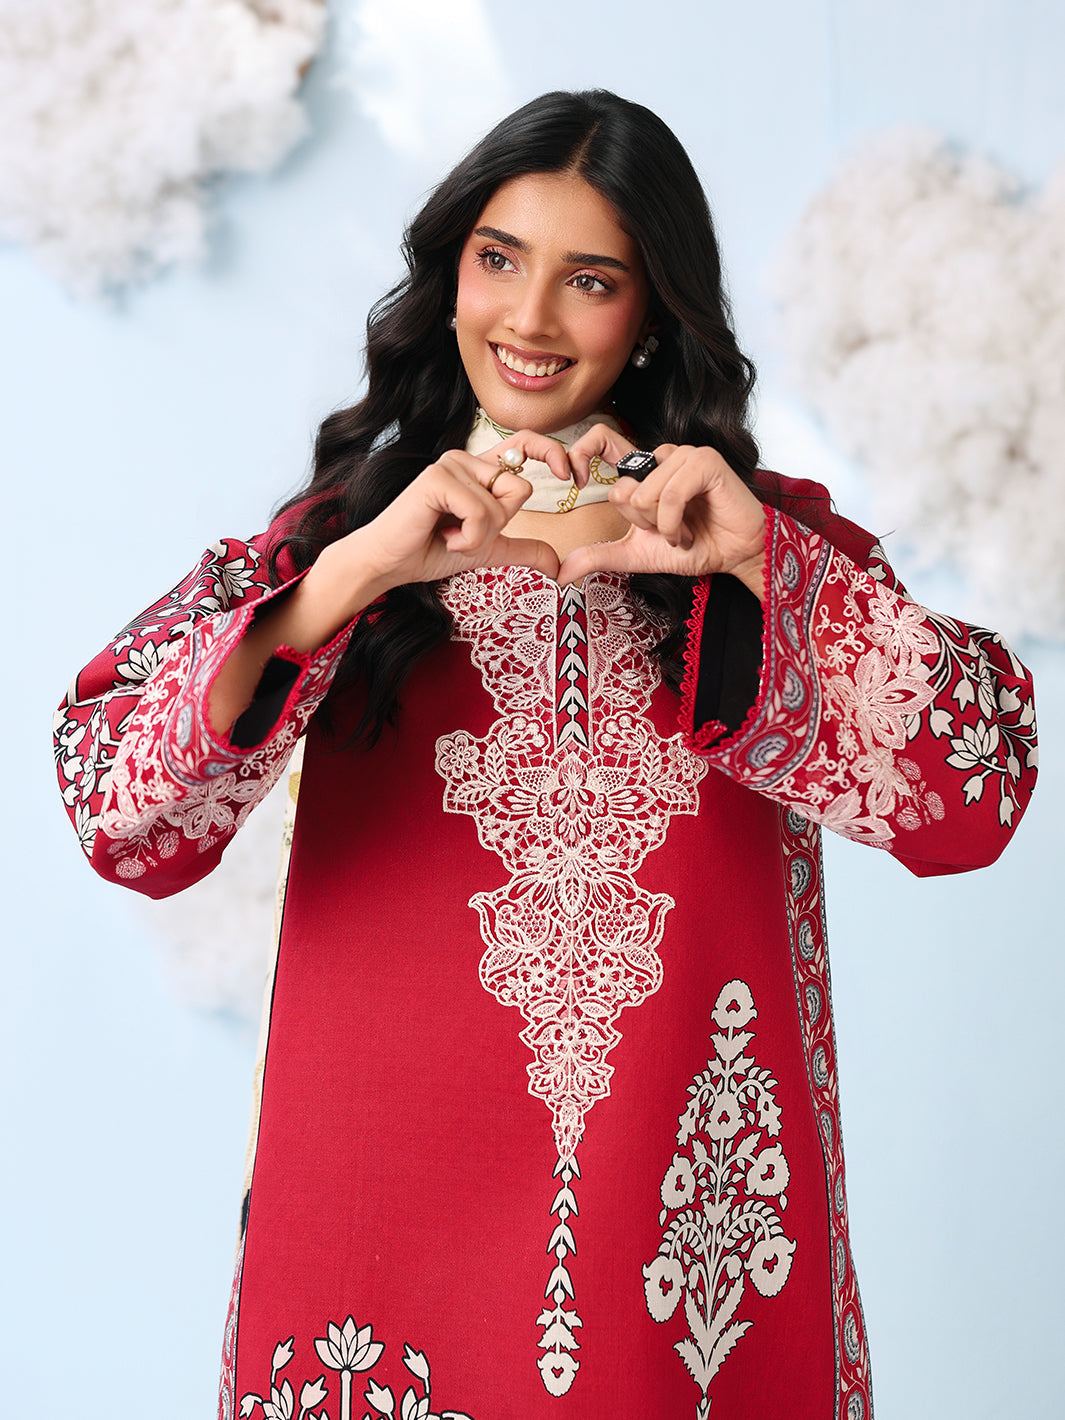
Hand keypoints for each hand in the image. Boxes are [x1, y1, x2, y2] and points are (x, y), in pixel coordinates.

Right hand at [318, 442, 565, 605]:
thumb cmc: (430, 550)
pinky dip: (467, 537)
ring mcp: (451, 465)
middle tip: (463, 533)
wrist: (391, 564)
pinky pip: (480, 512)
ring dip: (478, 536)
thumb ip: (522, 549)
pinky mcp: (438, 478)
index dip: (551, 452)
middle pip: (519, 490)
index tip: (569, 476)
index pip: (525, 444)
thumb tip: (559, 565)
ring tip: (448, 535)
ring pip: (500, 506)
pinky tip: (442, 535)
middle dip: (497, 526)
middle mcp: (465, 459)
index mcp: (478, 469)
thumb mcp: (487, 549)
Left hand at [560, 427, 766, 598]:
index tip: (575, 481)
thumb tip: (560, 572)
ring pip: (644, 495)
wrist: (734, 556)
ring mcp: (684, 456)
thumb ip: (599, 556)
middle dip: (643, 524)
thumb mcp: (636, 555)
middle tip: (669, 529)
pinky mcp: (705, 461)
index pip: (601, 439)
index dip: (581, 453)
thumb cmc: (693, 547)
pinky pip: (670, 495)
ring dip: (662, 527)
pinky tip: (691, 531)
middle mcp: (661, 457)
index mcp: (644, 471)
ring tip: (684, 530)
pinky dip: (675, 524)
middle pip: (622, 490)